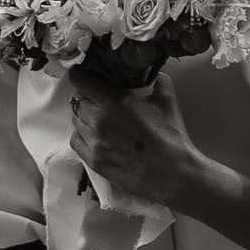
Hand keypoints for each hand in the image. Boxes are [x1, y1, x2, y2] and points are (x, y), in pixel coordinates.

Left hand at [72, 74, 199, 214]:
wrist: (174, 175)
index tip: (80, 74)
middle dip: (85, 97)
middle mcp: (99, 122)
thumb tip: (155, 76)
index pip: (81, 82)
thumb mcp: (168, 101)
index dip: (79, 75)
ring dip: (84, 117)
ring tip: (98, 118)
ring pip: (76, 122)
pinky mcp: (95, 162)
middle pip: (77, 102)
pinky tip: (95, 136)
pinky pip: (76, 142)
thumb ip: (159, 82)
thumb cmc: (171, 138)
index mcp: (114, 103)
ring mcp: (95, 144)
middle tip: (97, 98)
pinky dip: (82, 136)